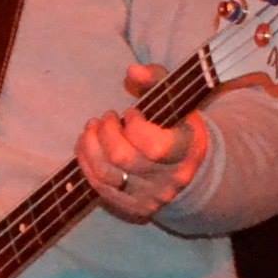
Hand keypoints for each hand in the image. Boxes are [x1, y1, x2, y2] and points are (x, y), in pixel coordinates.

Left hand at [76, 63, 210, 221]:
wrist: (192, 169)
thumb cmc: (177, 125)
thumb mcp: (175, 98)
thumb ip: (155, 79)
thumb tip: (132, 70)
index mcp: (187, 151)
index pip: (155, 147)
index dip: (135, 127)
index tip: (131, 113)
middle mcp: (170, 179)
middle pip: (123, 159)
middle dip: (106, 133)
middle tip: (106, 118)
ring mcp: (151, 197)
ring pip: (106, 174)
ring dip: (90, 147)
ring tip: (91, 128)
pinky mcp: (133, 207)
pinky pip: (99, 188)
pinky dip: (86, 164)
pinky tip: (86, 145)